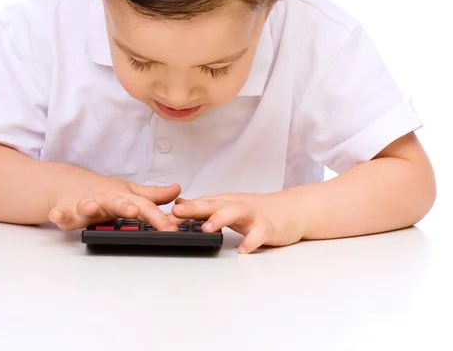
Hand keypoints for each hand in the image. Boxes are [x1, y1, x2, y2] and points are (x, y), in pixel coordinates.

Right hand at [47, 170, 180, 231]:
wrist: (68, 183)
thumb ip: (153, 195)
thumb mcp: (130, 192)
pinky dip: (59, 214)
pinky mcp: (67, 211)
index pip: (145, 207)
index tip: (172, 229)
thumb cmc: (104, 191)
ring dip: (90, 206)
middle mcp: (106, 200)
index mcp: (124, 198)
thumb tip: (177, 190)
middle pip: (117, 203)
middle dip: (125, 207)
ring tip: (91, 206)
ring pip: (88, 205)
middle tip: (134, 211)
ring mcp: (86, 204)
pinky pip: (62, 214)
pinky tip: (56, 214)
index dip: (159, 218)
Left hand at [169, 190, 304, 253]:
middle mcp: (236, 206)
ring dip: (220, 220)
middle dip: (194, 208)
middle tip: (176, 214)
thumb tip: (178, 207)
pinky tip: (244, 249)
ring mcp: (253, 215)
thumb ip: (205, 207)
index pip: (200, 203)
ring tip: (207, 229)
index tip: (160, 216)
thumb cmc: (258, 210)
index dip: (181, 210)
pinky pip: (259, 234)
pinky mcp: (268, 227)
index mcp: (225, 202)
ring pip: (235, 213)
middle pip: (213, 204)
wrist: (292, 210)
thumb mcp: (228, 206)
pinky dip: (252, 241)